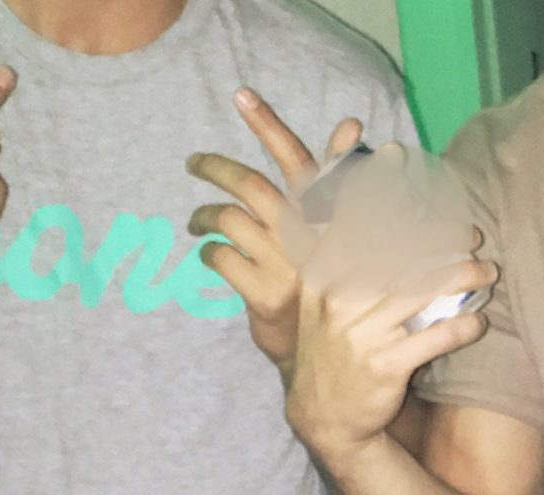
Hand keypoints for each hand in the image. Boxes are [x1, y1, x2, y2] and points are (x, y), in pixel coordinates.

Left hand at [186, 89, 361, 374]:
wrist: (331, 351)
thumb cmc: (333, 281)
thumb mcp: (342, 228)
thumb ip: (339, 176)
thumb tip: (350, 122)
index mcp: (325, 214)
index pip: (296, 159)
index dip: (269, 126)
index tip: (241, 94)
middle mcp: (305, 235)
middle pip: (249, 186)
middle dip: (214, 168)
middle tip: (193, 162)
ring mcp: (284, 265)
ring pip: (227, 219)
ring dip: (203, 214)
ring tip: (196, 219)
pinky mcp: (262, 293)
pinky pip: (220, 257)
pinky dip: (208, 251)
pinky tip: (208, 254)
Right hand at [285, 212, 496, 463]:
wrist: (324, 416)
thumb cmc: (332, 347)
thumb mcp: (319, 300)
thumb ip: (341, 256)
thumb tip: (376, 206)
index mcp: (320, 276)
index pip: (361, 225)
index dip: (400, 205)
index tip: (432, 199)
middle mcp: (337, 300)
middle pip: (400, 251)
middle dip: (443, 237)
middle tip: (471, 235)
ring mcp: (360, 333)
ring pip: (423, 290)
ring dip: (463, 276)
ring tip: (487, 272)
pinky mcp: (385, 366)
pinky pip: (435, 337)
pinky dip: (463, 327)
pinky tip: (479, 321)